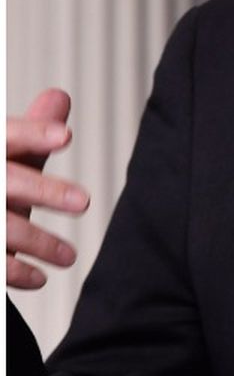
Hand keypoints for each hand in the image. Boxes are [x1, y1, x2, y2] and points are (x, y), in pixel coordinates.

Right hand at [7, 88, 89, 288]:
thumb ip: (28, 135)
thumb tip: (60, 97)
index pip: (4, 137)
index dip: (32, 134)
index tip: (66, 136)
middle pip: (4, 180)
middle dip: (42, 191)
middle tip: (83, 202)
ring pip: (1, 225)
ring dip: (37, 242)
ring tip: (69, 256)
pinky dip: (13, 270)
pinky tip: (39, 278)